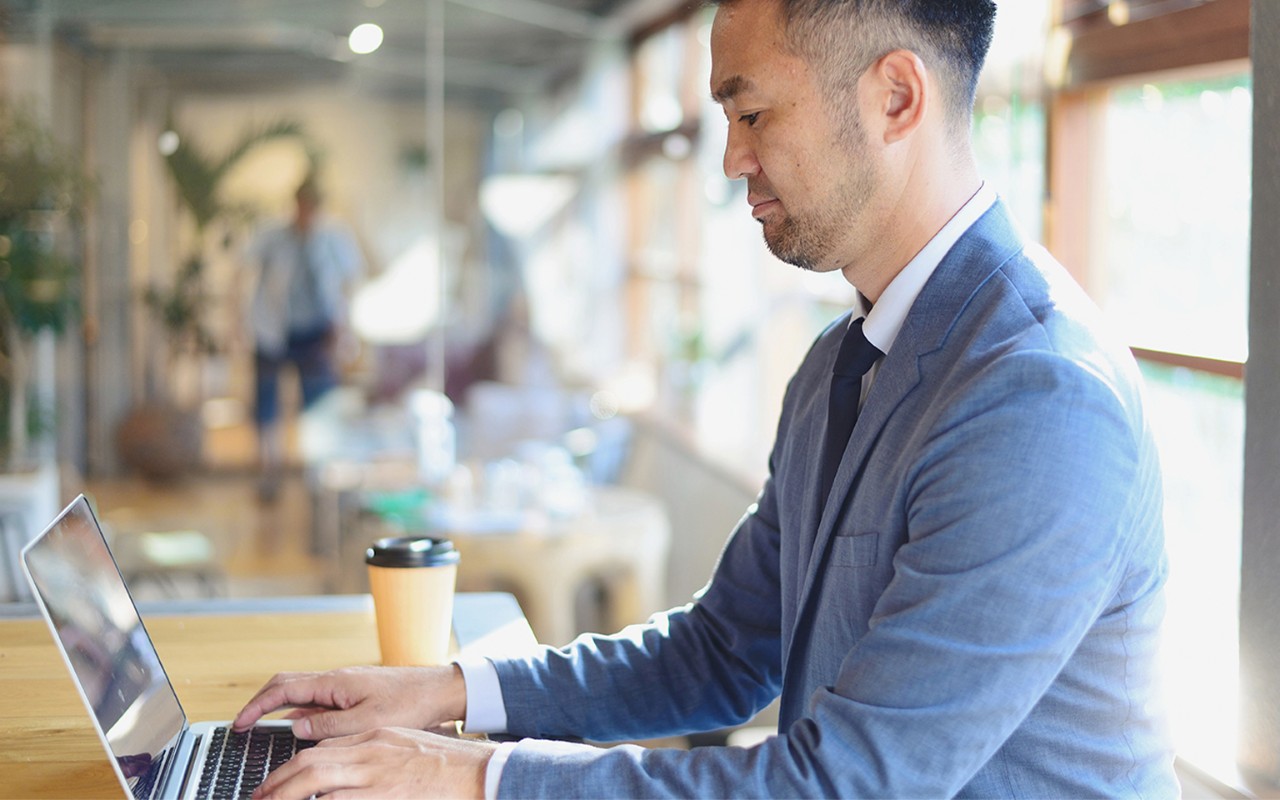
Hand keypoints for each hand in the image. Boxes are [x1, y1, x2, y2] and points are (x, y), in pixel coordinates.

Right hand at [233, 665, 466, 739]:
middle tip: (243, 726)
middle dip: (261, 704)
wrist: (439, 691)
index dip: (257, 706)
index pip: (283, 689)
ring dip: (281, 711)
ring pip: (302, 695)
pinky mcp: (353, 694)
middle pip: (286, 686)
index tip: (239, 724)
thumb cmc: (410, 704)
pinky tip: (300, 733)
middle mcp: (336, 680)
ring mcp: (344, 686)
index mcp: (335, 682)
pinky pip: (319, 703)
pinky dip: (303, 716)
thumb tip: (296, 729)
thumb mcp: (367, 722)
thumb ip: (329, 728)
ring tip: (263, 732)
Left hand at [252, 727, 495, 799]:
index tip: (279, 783)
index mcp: (377, 737)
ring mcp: (376, 773)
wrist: (479, 772)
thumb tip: (346, 770)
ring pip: (316, 778)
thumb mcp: (407, 748)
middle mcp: (372, 750)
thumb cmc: (449, 766)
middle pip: (311, 760)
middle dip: (278, 781)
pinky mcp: (383, 793)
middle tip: (259, 797)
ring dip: (285, 794)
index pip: (325, 747)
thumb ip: (378, 753)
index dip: (295, 766)